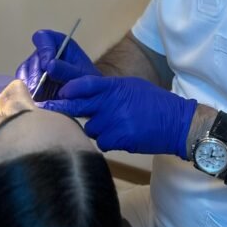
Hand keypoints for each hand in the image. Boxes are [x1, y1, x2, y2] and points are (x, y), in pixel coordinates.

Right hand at [16, 29, 99, 94]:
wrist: (87, 97)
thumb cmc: (86, 81)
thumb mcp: (81, 75)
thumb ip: (66, 70)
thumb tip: (49, 66)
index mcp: (59, 43)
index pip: (43, 38)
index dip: (43, 50)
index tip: (47, 66)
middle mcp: (45, 52)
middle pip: (33, 58)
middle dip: (35, 74)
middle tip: (38, 88)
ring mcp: (36, 66)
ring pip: (25, 71)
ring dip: (30, 84)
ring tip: (36, 97)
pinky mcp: (31, 80)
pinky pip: (22, 83)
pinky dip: (26, 91)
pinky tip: (33, 100)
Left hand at [43, 75, 196, 157]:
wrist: (178, 123)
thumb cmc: (154, 103)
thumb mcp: (131, 87)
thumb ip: (109, 90)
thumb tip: (85, 94)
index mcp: (114, 87)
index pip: (85, 83)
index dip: (69, 88)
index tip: (60, 93)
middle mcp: (111, 103)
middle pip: (78, 106)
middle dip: (63, 108)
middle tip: (48, 109)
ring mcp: (115, 122)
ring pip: (91, 128)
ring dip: (98, 129)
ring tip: (115, 126)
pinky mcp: (120, 139)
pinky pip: (102, 143)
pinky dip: (109, 142)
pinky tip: (122, 137)